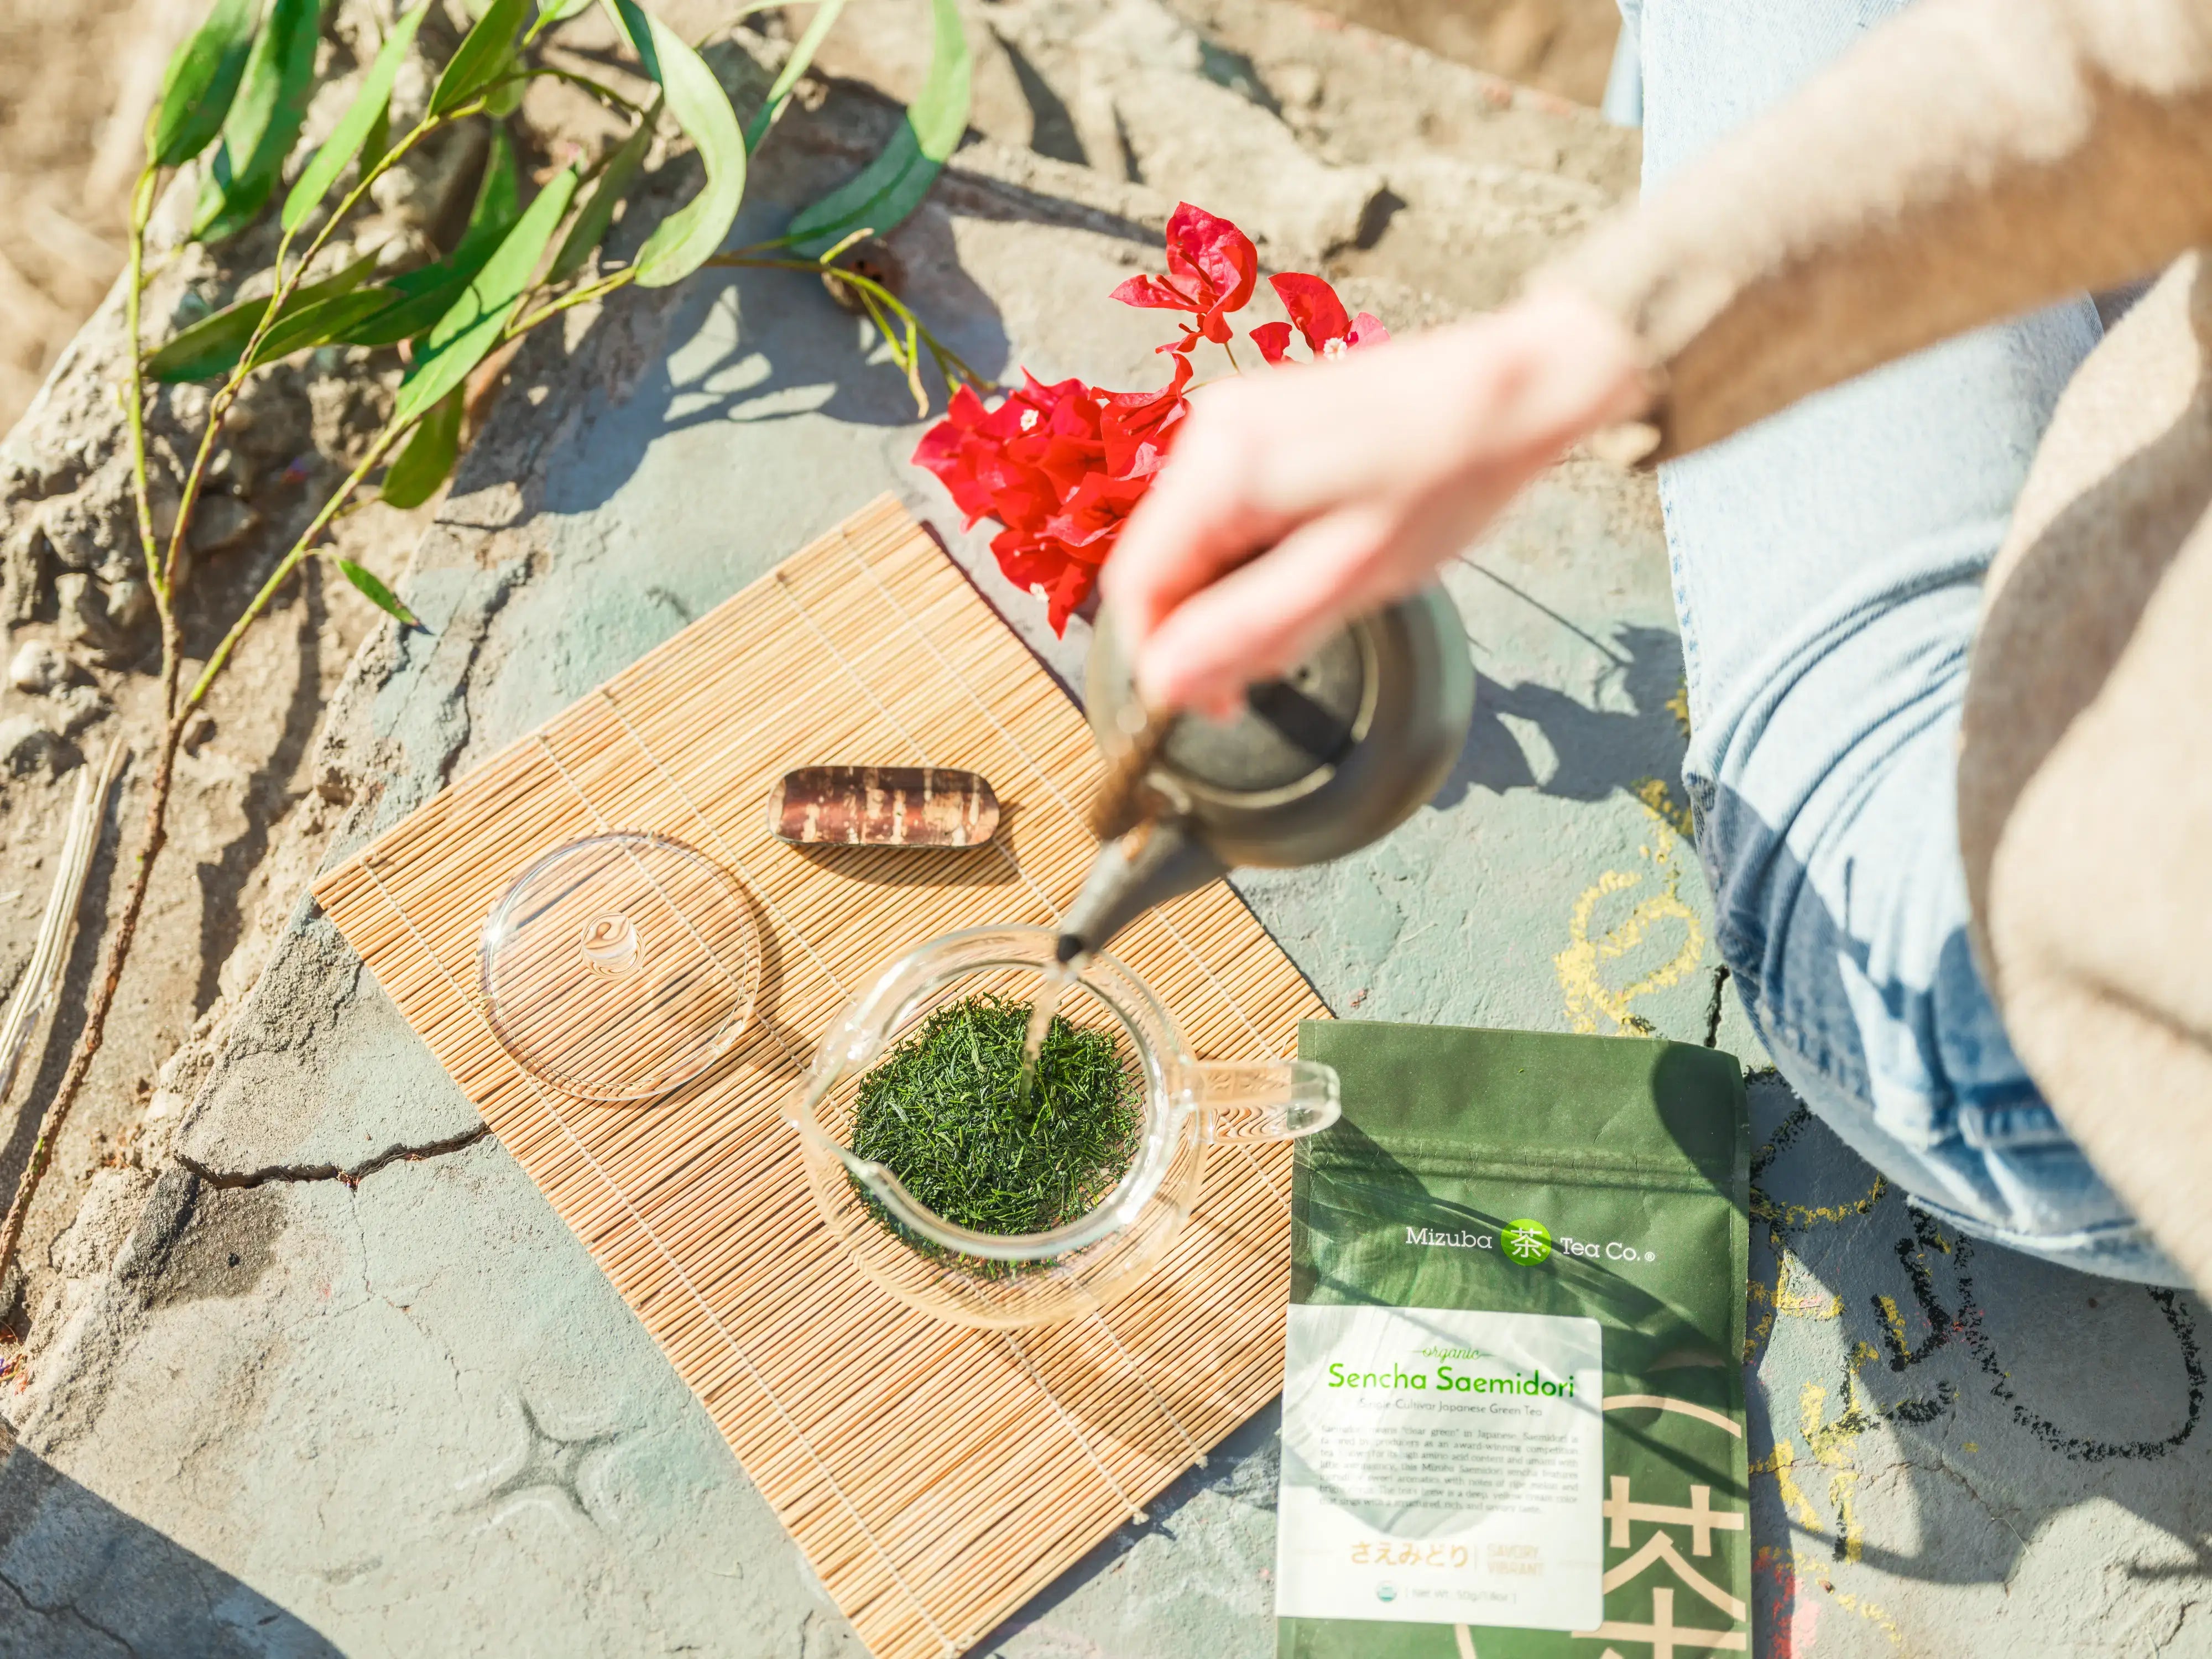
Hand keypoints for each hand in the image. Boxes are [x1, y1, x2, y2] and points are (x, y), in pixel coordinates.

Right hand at [1101, 290, 1649, 715]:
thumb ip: (1246, 631)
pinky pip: (1221, 509)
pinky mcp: (1258, 420)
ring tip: (1316, 602)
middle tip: (1280, 661)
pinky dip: (1251, 553)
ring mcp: (1232, 418)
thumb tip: (1163, 682)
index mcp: (1223, 466)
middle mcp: (1209, 430)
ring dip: (1232, 593)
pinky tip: (1314, 559)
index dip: (1163, 660)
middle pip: (1158, 563)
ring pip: (1189, 541)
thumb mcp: (1350, 577)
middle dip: (1202, 628)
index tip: (1220, 703)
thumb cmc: (1451, 477)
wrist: (1513, 388)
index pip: (1135, 586)